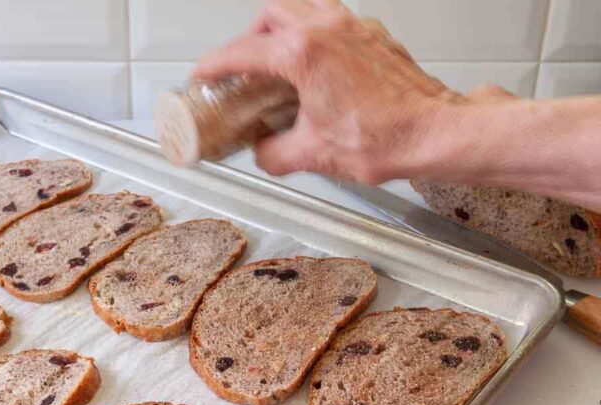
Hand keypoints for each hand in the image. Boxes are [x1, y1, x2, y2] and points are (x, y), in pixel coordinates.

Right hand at [193, 0, 457, 182]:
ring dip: (283, 27)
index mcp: (303, 53)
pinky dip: (315, 35)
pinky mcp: (374, 37)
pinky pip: (334, 20)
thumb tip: (264, 151)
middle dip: (249, 37)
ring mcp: (354, 28)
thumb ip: (274, 153)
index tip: (203, 75)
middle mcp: (327, 30)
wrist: (433, 134)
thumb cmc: (385, 138)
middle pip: (272, 14)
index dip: (214, 66)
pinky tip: (317, 67)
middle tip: (243, 67)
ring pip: (304, 6)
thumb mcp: (313, 155)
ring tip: (276, 60)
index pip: (242, 52)